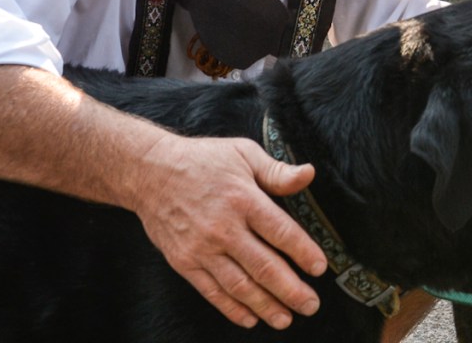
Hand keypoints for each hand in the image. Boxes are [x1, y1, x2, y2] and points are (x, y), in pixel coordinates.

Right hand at [133, 133, 326, 329]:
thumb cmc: (203, 160)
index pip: (280, 231)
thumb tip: (308, 174)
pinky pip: (212, 292)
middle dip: (291, 290)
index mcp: (243, 198)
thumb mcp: (243, 153)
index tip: (320, 268)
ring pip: (239, 285)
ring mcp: (202, 249)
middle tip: (311, 305)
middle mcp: (223, 228)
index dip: (303, 252)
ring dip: (265, 306)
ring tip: (286, 319)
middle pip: (263, 266)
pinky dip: (232, 309)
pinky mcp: (184, 262)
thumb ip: (276, 170)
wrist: (150, 172)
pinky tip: (250, 319)